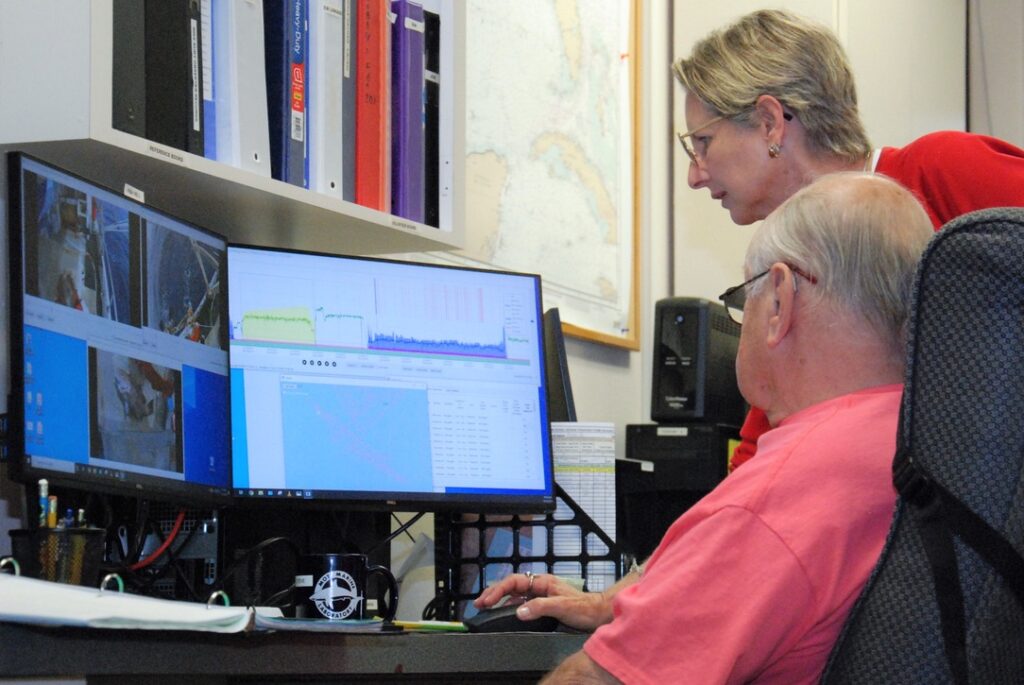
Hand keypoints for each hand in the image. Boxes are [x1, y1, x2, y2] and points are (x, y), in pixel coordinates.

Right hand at [473, 572, 613, 631]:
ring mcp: (541, 594)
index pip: (514, 581)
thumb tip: (518, 611)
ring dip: (499, 599)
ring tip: (485, 606)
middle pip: (511, 586)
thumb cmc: (584, 608)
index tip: (487, 600)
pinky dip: (509, 606)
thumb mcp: (561, 606)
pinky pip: (521, 602)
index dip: (499, 590)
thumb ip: (540, 607)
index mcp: (543, 581)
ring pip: (515, 594)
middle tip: (479, 603)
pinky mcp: (543, 603)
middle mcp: (540, 585)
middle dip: (494, 592)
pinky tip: (503, 612)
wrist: (598, 613)